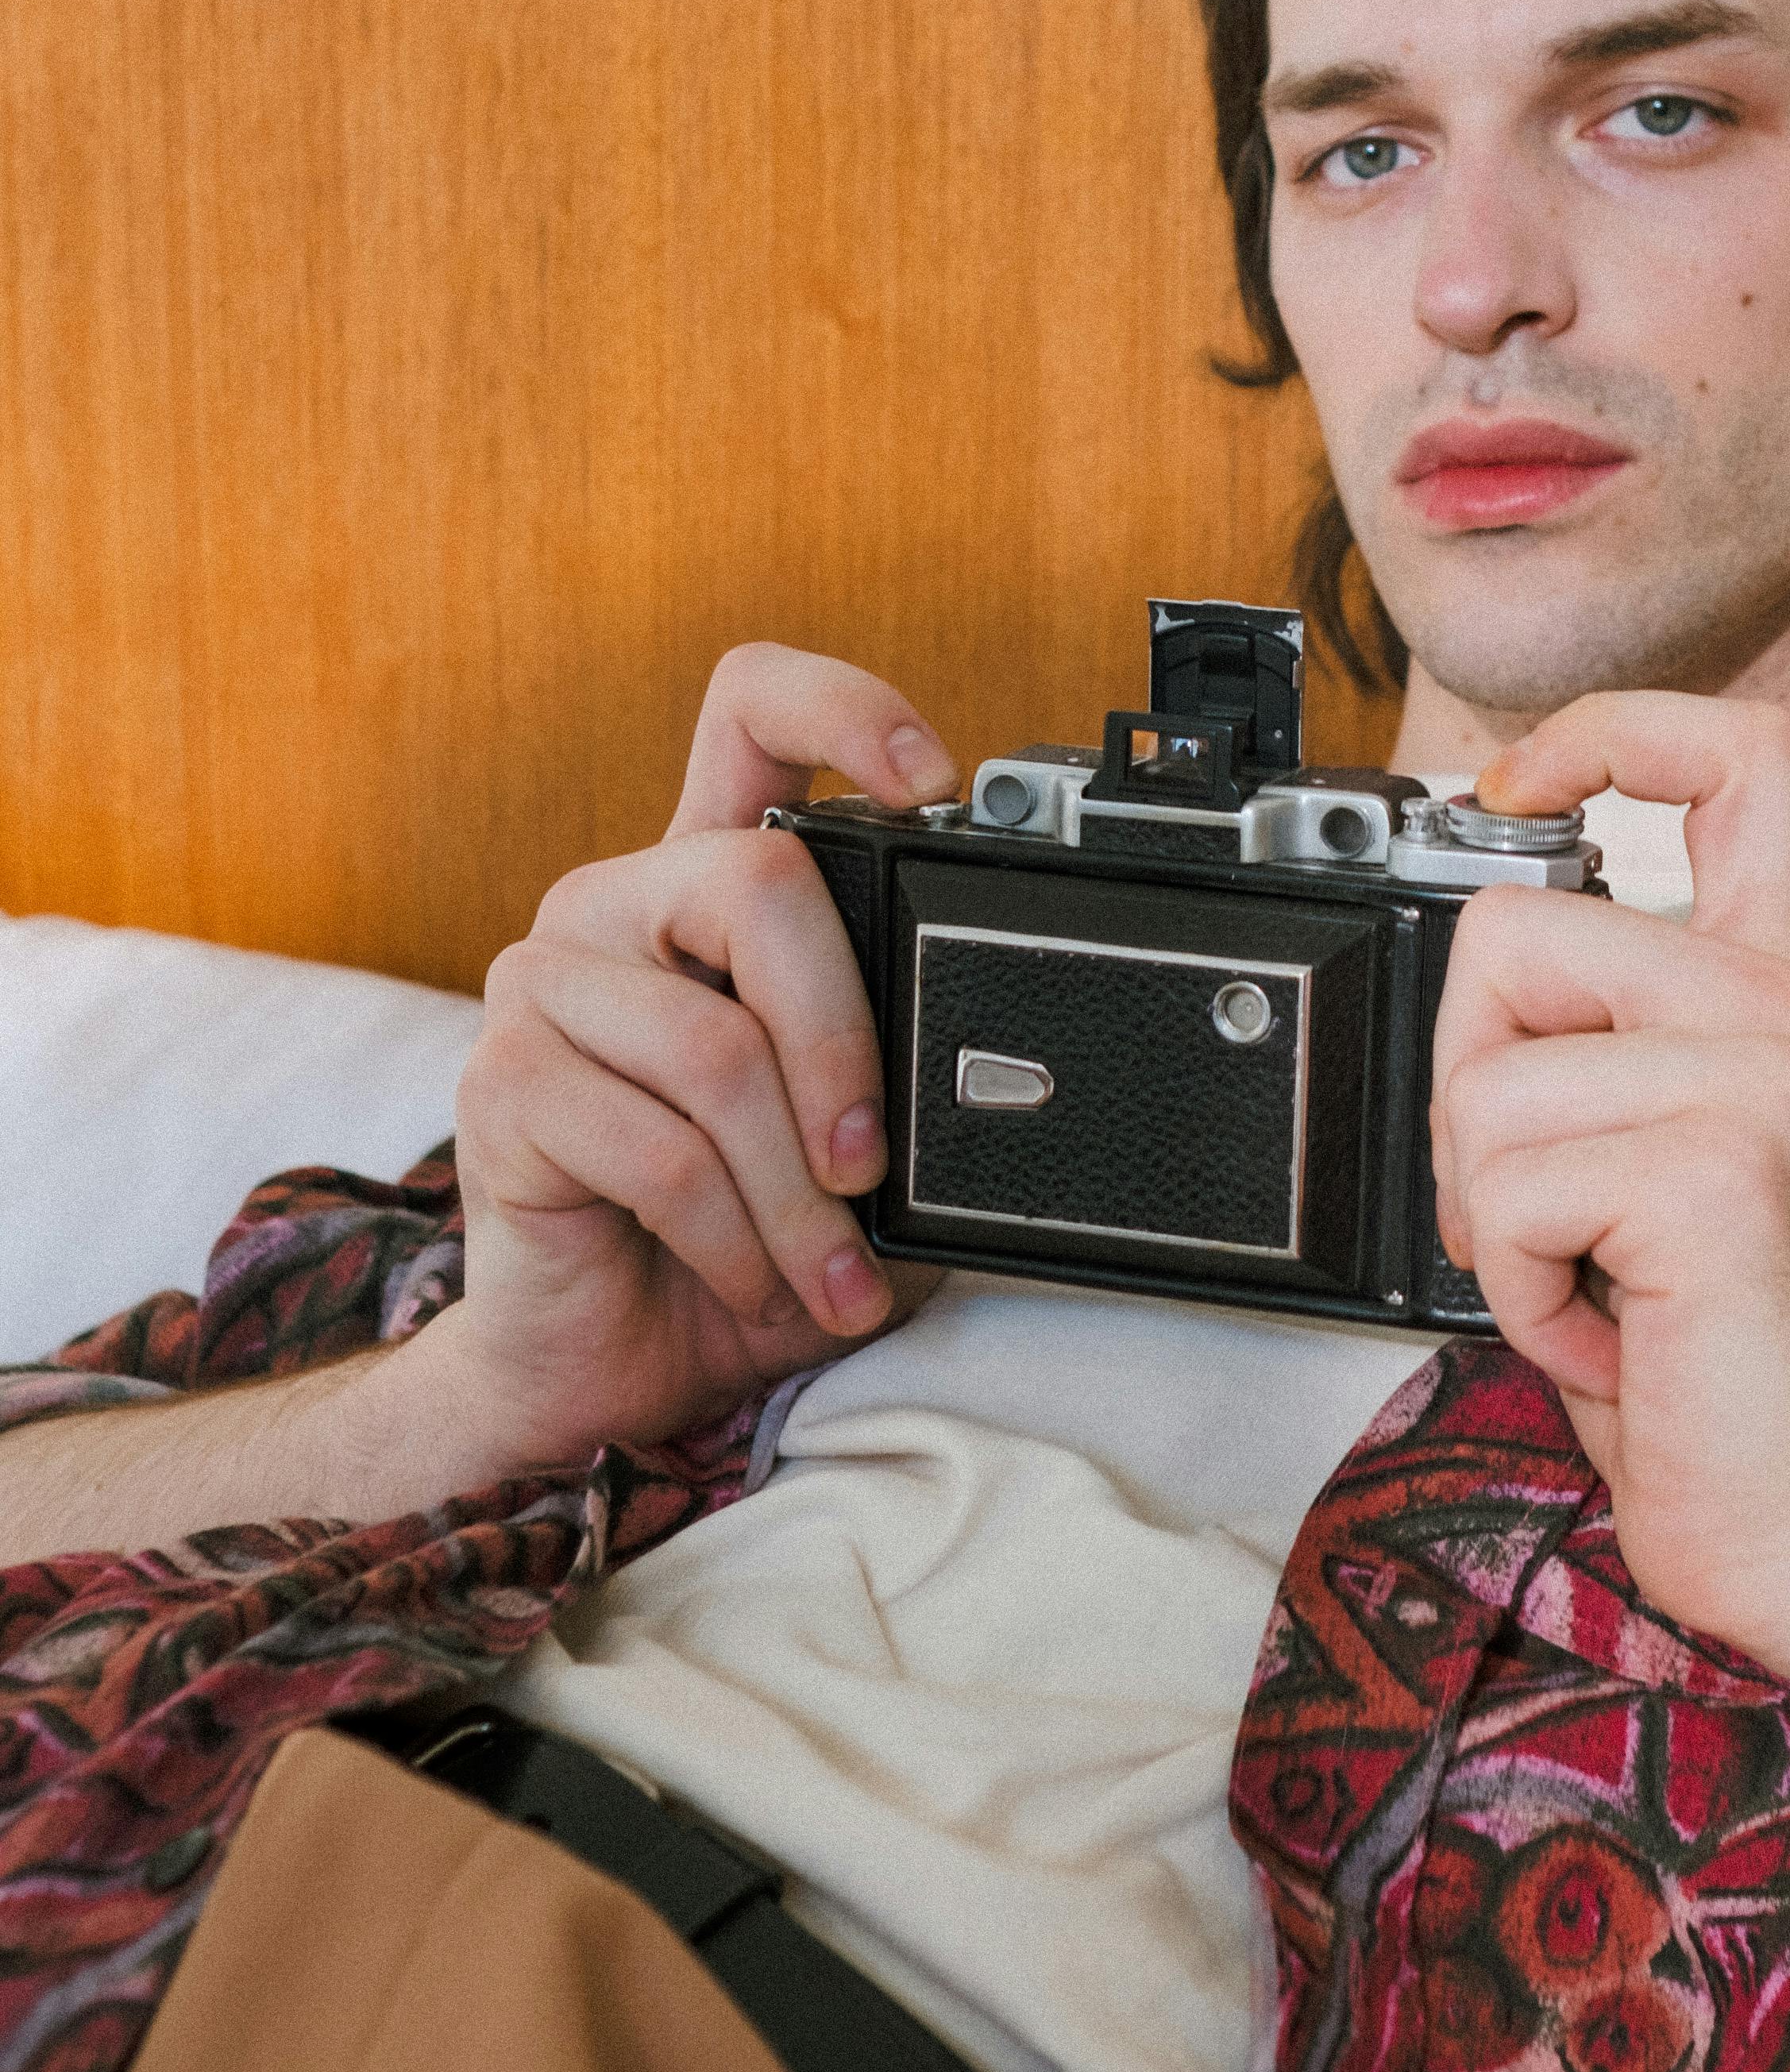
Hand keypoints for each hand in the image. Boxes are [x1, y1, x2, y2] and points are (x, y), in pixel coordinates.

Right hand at [428, 644, 960, 1470]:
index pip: (752, 710)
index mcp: (708, 885)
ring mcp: (543, 982)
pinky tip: (752, 1279)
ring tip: (829, 1271)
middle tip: (874, 1167)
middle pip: (757, 880)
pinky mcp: (499, 1081)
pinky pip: (656, 1150)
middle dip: (845, 1042)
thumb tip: (1008, 1072)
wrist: (615, 1361)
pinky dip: (734, 1238)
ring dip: (796, 1195)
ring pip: (715, 1049)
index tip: (933, 781)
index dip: (844, 709)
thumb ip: (908, 1073)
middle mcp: (617, 904)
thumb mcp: (857, 1143)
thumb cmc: (744, 1235)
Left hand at [1428, 693, 1789, 1680]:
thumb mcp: (1661, 1145)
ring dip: (1494, 1216)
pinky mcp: (1711, 1172)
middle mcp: (1780, 1007)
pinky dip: (1519, 1290)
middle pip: (1509, 926)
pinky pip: (1507, 1185)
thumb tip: (1482, 951)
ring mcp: (1758, 1079)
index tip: (1523, 783)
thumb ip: (1606, 1030)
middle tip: (1558, 1206)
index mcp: (1774, 983)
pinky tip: (1613, 1328)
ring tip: (1599, 1280)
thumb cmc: (1716, 1352)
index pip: (1736, 754)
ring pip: (1482, 1078)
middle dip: (1471, 1084)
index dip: (1611, 727)